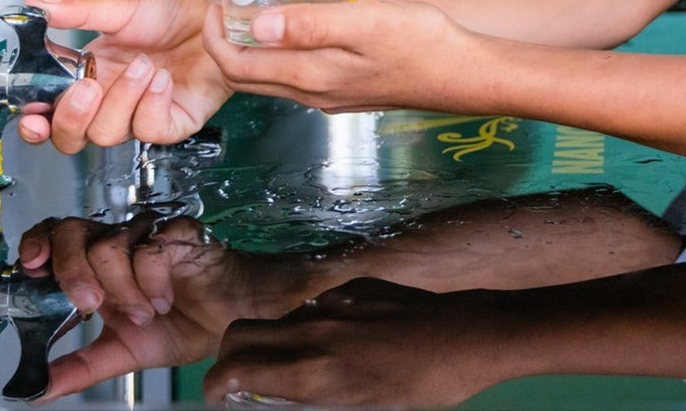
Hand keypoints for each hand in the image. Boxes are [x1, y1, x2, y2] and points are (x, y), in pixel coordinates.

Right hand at [17, 0, 232, 149]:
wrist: (221, 13)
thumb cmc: (177, 10)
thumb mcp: (122, 6)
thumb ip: (77, 9)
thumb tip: (36, 3)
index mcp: (92, 72)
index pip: (51, 111)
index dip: (36, 122)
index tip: (31, 117)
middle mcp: (113, 98)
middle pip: (73, 136)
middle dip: (72, 116)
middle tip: (88, 86)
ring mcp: (142, 112)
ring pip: (108, 133)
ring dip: (121, 99)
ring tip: (143, 66)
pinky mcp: (174, 121)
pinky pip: (151, 130)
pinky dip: (153, 105)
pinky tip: (164, 80)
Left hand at [17, 213, 317, 400]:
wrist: (232, 319)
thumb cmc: (183, 324)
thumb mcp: (122, 353)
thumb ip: (78, 366)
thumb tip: (35, 389)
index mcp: (95, 266)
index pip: (54, 238)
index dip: (38, 245)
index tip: (31, 268)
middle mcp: (117, 243)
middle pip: (71, 231)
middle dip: (71, 271)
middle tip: (90, 305)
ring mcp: (146, 234)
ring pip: (107, 245)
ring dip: (121, 290)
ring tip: (144, 313)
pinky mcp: (178, 232)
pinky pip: (149, 250)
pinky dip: (152, 283)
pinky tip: (165, 299)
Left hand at [202, 0, 490, 115]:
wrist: (464, 73)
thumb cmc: (424, 44)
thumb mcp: (365, 22)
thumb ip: (309, 24)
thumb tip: (255, 24)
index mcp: (311, 75)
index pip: (237, 64)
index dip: (215, 34)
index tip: (216, 0)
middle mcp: (313, 93)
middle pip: (246, 75)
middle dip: (223, 42)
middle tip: (224, 2)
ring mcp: (328, 95)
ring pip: (270, 76)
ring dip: (250, 47)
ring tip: (251, 8)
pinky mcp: (344, 90)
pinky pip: (294, 74)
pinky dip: (278, 52)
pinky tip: (292, 27)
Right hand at [203, 279, 519, 407]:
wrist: (468, 338)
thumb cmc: (420, 390)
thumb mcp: (359, 410)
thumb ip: (310, 401)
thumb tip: (279, 397)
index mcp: (311, 371)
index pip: (233, 370)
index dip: (216, 386)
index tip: (221, 397)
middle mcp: (313, 331)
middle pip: (240, 333)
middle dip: (229, 356)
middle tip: (241, 378)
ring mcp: (335, 303)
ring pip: (280, 320)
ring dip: (274, 342)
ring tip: (302, 364)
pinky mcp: (357, 286)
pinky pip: (318, 305)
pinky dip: (314, 325)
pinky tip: (348, 341)